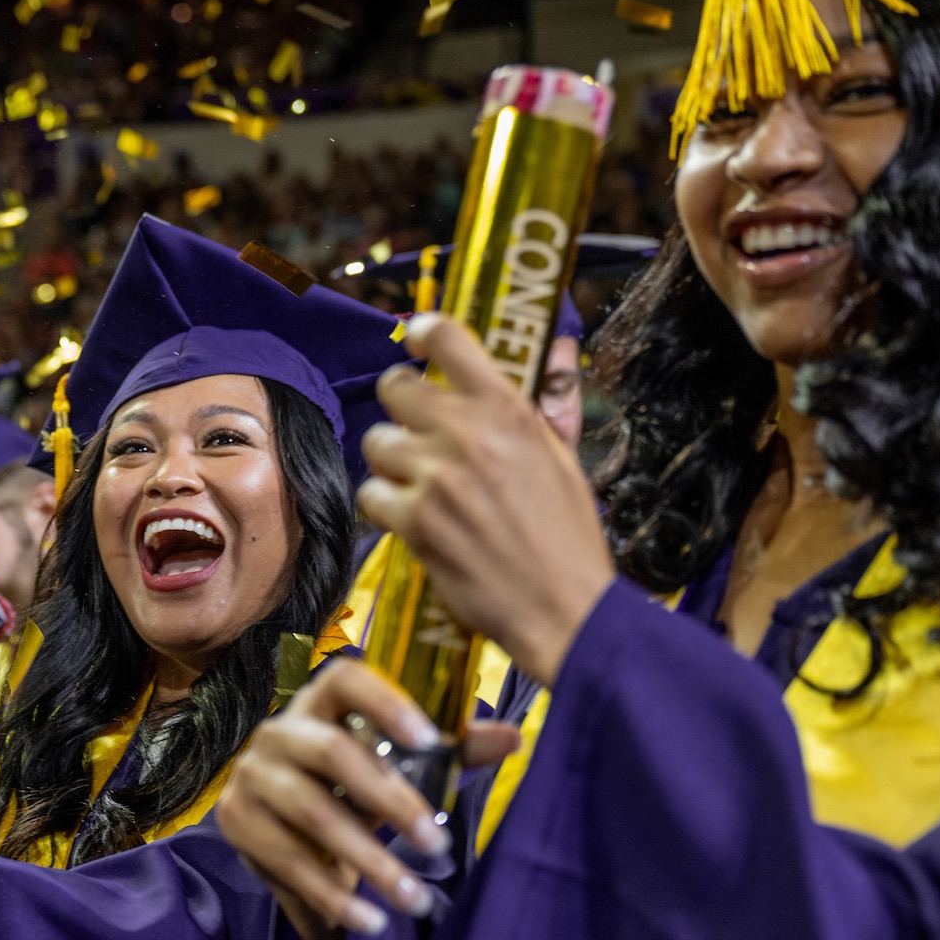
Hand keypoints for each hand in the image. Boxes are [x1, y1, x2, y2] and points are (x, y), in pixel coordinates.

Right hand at [217, 660, 519, 939]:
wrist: (292, 842)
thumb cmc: (357, 792)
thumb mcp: (401, 772)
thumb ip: (451, 753)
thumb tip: (513, 738)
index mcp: (321, 703)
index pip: (346, 678)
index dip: (386, 703)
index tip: (430, 740)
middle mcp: (279, 731)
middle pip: (333, 752)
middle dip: (392, 800)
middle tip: (439, 844)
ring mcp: (251, 775)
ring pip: (314, 814)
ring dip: (370, 861)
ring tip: (415, 900)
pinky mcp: (236, 822)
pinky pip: (289, 861)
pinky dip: (334, 897)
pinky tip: (372, 921)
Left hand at [358, 315, 615, 686]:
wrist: (563, 607)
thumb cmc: (568, 538)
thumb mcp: (562, 459)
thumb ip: (535, 410)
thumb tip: (540, 361)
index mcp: (509, 410)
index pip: (449, 338)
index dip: (424, 332)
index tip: (416, 339)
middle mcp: (468, 435)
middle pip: (396, 387)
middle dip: (402, 405)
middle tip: (416, 427)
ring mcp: (436, 478)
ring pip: (377, 442)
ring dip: (393, 461)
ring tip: (420, 482)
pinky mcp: (414, 522)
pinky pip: (371, 493)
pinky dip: (386, 505)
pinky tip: (412, 517)